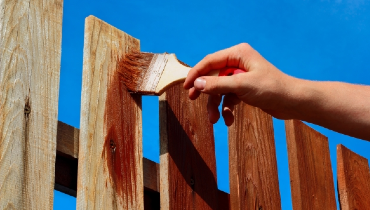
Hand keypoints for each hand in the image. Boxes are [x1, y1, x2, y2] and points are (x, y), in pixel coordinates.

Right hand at [183, 43, 297, 125]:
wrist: (293, 103)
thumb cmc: (272, 88)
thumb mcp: (241, 85)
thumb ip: (217, 84)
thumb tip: (197, 83)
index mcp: (238, 54)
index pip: (210, 61)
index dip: (196, 73)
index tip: (186, 87)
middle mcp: (238, 63)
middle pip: (213, 76)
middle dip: (205, 91)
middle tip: (193, 99)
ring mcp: (241, 77)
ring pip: (220, 90)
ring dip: (216, 105)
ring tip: (214, 120)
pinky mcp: (245, 89)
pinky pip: (229, 98)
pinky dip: (227, 109)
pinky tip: (228, 120)